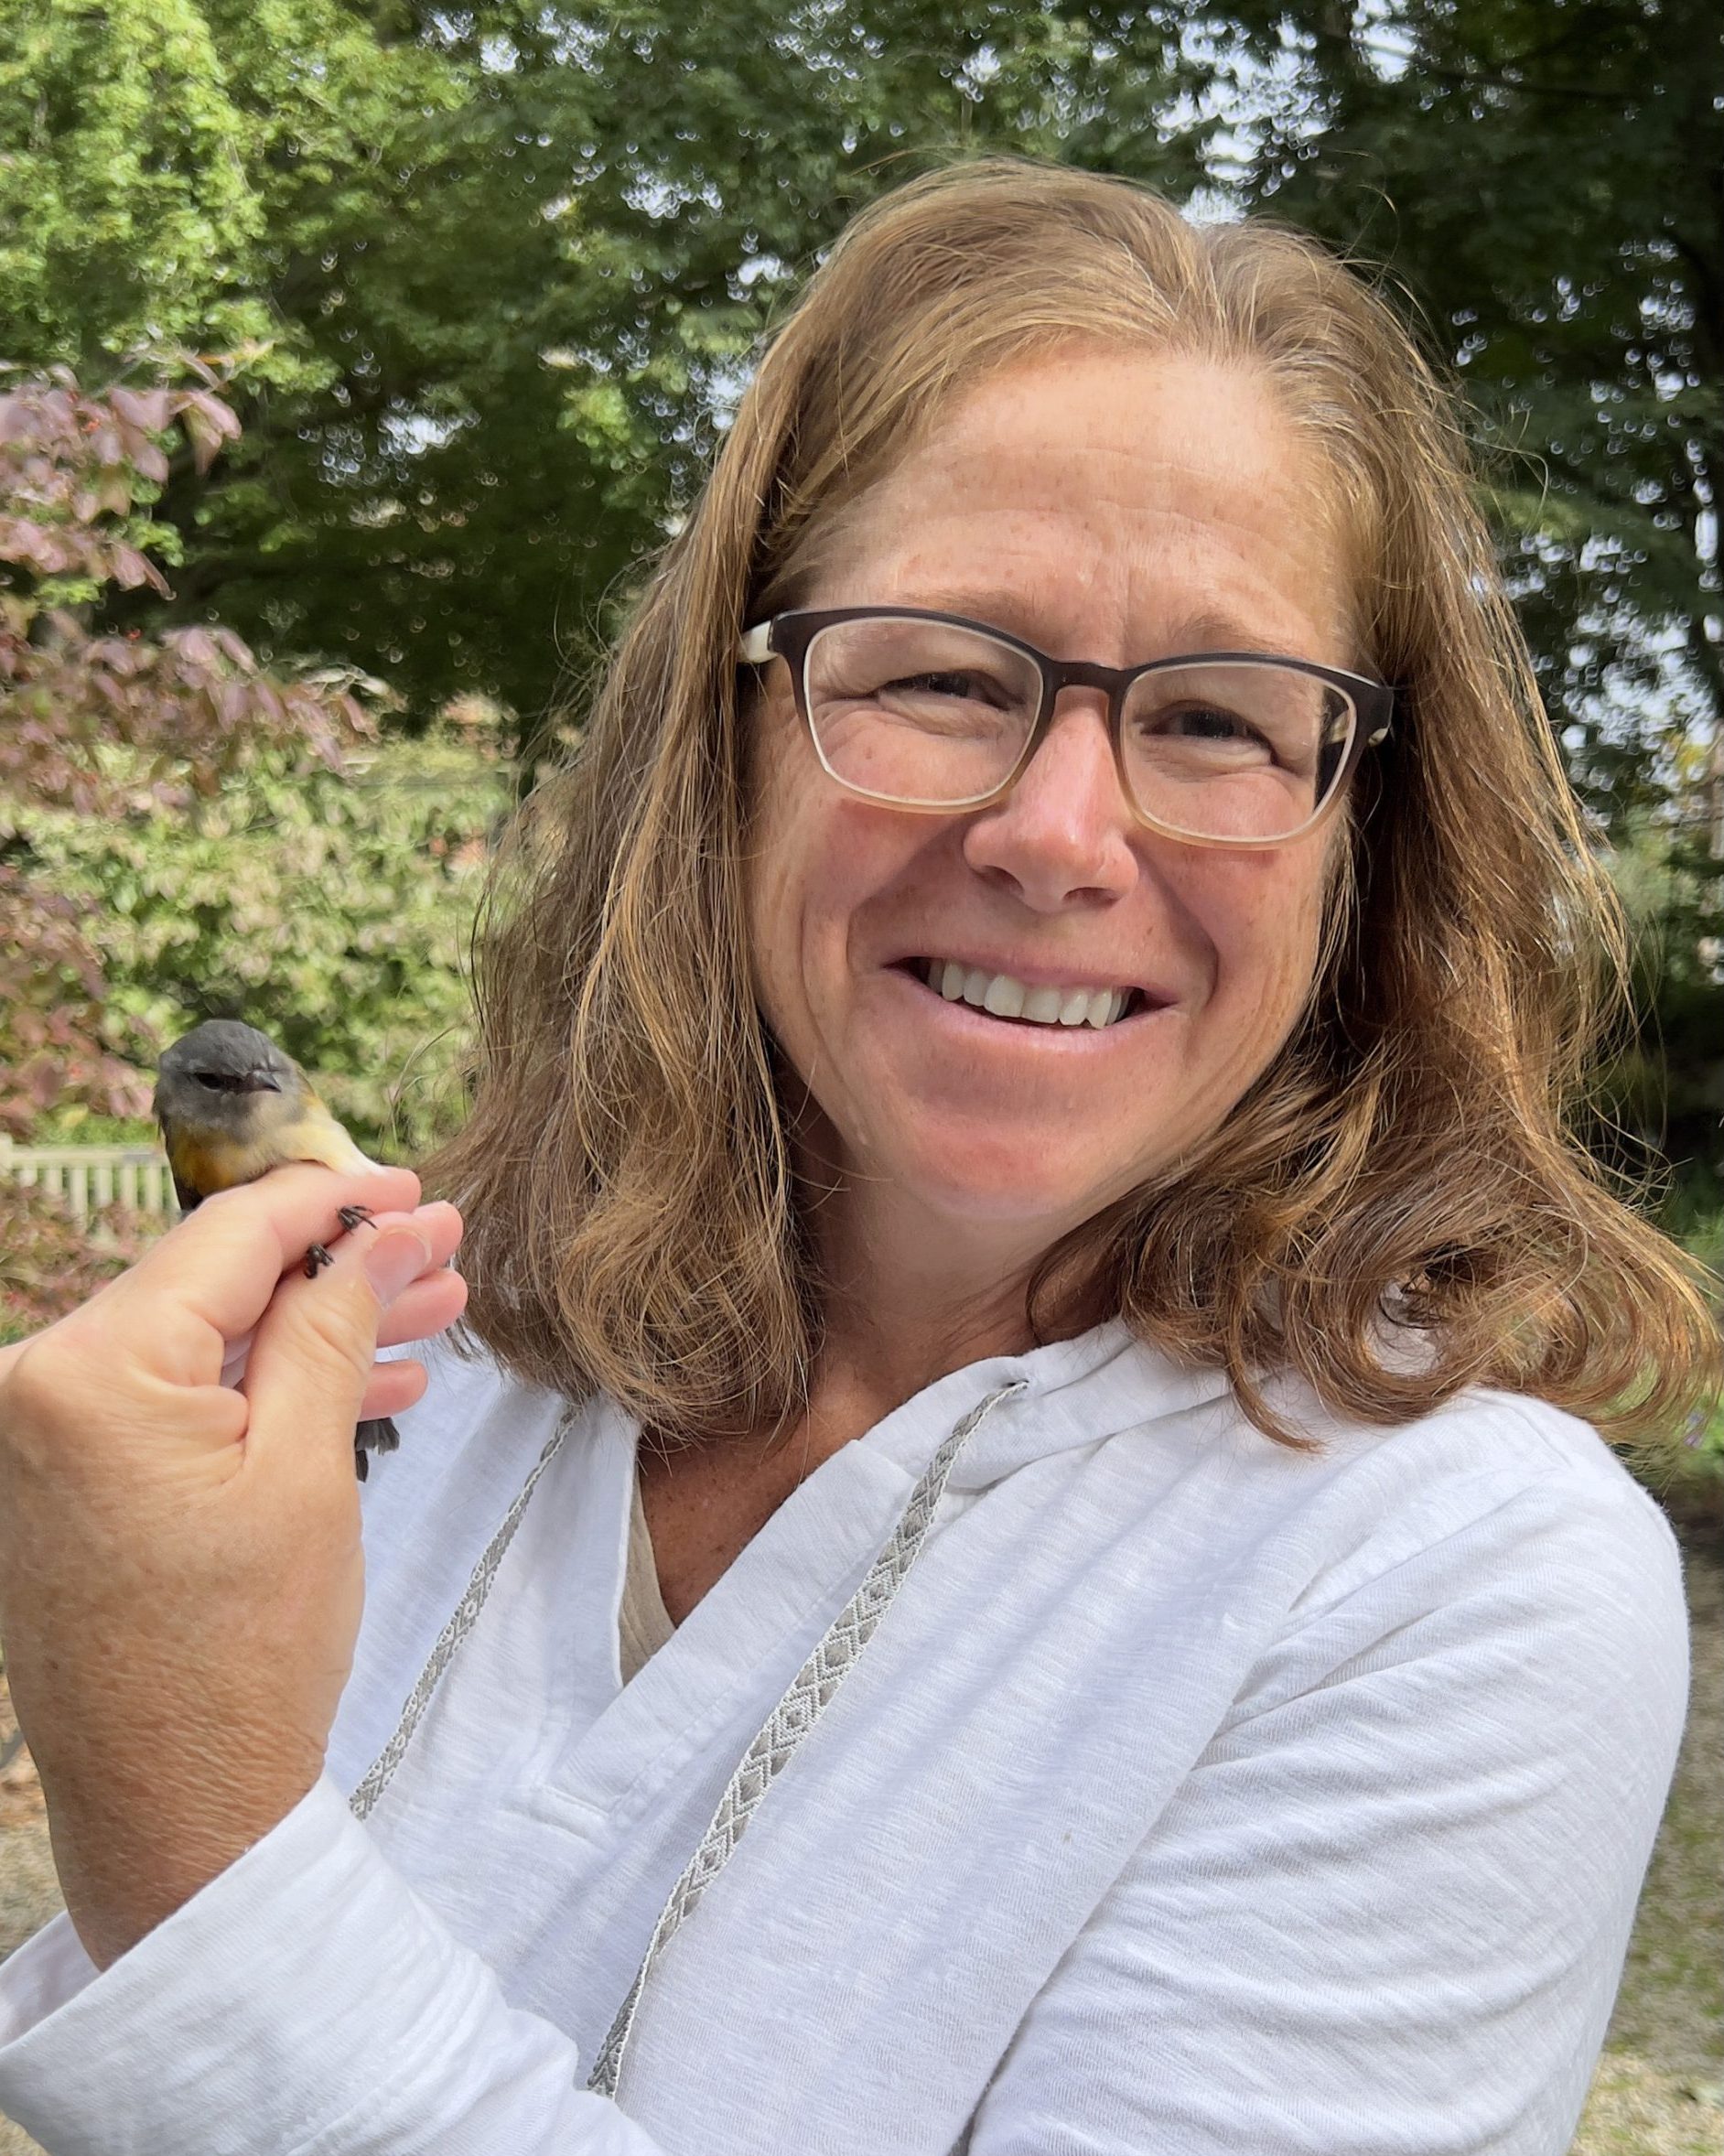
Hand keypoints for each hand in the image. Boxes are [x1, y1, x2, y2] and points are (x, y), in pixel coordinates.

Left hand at [0, 1164, 465, 1970]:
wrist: (176, 1816)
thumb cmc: (242, 1657)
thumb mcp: (309, 1466)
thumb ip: (336, 1323)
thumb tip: (382, 1231)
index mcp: (90, 1369)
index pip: (229, 1235)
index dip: (335, 1201)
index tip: (416, 1192)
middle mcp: (41, 1387)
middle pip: (215, 1282)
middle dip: (340, 1268)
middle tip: (445, 1254)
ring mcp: (45, 1440)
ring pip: (206, 1342)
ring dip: (316, 1329)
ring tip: (431, 1317)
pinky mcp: (68, 1485)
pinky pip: (178, 1402)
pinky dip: (264, 1390)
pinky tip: (368, 1389)